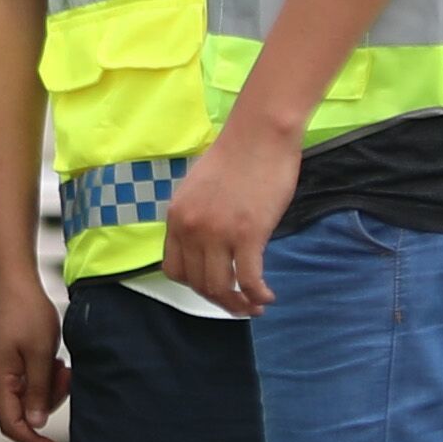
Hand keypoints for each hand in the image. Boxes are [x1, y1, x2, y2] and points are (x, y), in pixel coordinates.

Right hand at [0, 282, 66, 441]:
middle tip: (64, 376)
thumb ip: (39, 391)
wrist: (11, 279)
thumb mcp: (40, 354)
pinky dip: (43, 374)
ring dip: (48, 385)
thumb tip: (36, 422)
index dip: (34, 441)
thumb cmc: (22, 309)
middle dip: (49, 400)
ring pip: (28, 394)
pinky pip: (27, 379)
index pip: (12, 425)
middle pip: (22, 410)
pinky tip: (51, 356)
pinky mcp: (6, 359)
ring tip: (59, 361)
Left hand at [161, 111, 302, 318]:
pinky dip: (257, 295)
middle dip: (219, 300)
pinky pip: (248, 279)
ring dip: (238, 304)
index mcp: (177, 218)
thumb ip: (196, 218)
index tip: (213, 287)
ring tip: (254, 306)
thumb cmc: (236, 156)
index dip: (194, 286)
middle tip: (239, 304)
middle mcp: (191, 229)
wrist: (259, 135)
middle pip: (198, 284)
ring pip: (221, 287)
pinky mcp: (248, 235)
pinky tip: (267, 297)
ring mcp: (218, 234)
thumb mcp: (198, 189)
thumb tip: (206, 245)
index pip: (175, 270)